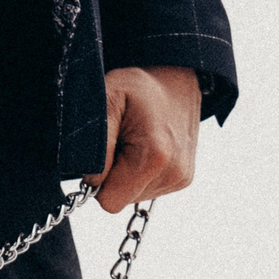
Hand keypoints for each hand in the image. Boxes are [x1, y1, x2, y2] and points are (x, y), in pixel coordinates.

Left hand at [89, 66, 201, 213]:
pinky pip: (147, 189)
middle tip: (120, 141)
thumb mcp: (108, 99)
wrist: (174, 76)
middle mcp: (174, 173)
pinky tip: (146, 147)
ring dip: (126, 173)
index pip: (109, 201)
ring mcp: (182, 178)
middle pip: (121, 199)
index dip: (98, 179)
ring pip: (133, 195)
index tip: (106, 150)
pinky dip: (140, 172)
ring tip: (135, 140)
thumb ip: (96, 143)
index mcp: (154, 158)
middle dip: (113, 175)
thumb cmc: (138, 86)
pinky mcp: (184, 178)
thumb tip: (93, 181)